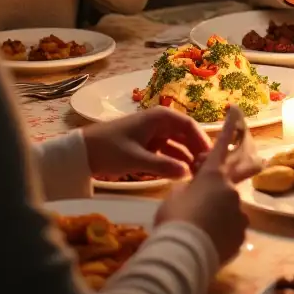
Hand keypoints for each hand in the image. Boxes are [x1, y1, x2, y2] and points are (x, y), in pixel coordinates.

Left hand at [82, 107, 211, 178]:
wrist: (82, 152)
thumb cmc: (109, 149)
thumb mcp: (136, 158)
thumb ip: (162, 166)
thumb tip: (187, 173)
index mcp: (159, 117)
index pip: (189, 125)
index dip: (201, 141)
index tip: (211, 158)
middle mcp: (159, 123)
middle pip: (185, 135)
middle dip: (195, 151)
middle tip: (205, 170)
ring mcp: (153, 134)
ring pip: (177, 145)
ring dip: (185, 158)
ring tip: (195, 175)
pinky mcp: (146, 146)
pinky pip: (166, 152)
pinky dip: (172, 162)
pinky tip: (179, 175)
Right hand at [157, 108, 248, 263]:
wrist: (184, 254)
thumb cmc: (174, 220)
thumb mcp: (174, 197)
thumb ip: (189, 188)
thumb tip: (198, 192)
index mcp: (211, 175)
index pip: (220, 144)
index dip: (229, 126)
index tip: (236, 109)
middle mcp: (230, 188)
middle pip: (244, 168)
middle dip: (248, 161)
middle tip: (257, 158)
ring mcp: (239, 211)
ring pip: (231, 207)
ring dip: (220, 214)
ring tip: (200, 230)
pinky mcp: (242, 233)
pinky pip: (232, 228)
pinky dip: (222, 232)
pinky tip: (207, 243)